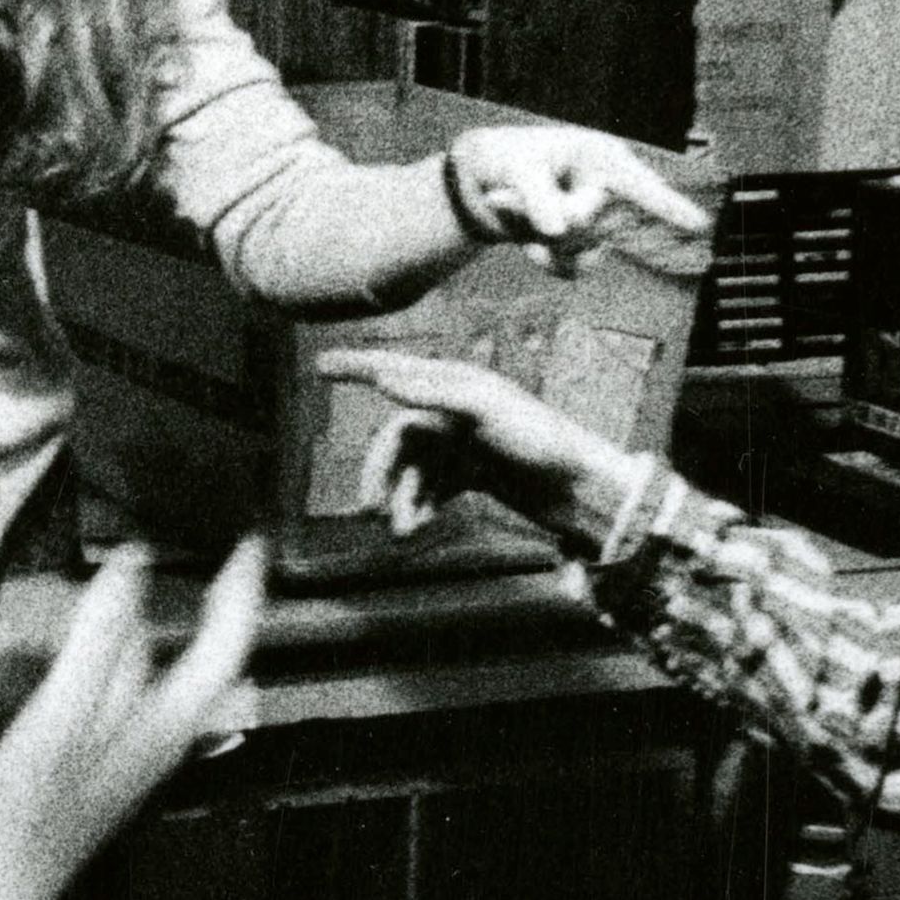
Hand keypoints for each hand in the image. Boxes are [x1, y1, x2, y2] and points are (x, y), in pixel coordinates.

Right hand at [0, 538, 268, 899]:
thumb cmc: (24, 821)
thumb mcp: (59, 714)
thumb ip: (100, 638)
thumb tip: (131, 565)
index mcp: (163, 725)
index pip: (226, 645)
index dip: (242, 591)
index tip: (246, 545)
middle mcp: (150, 735)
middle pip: (155, 648)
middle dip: (111, 609)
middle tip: (69, 588)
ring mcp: (114, 749)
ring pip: (109, 667)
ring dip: (65, 639)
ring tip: (9, 639)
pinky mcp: (78, 760)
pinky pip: (73, 693)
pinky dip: (43, 671)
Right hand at [318, 346, 631, 536]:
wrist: (581, 487)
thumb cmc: (542, 441)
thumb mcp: (488, 410)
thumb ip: (435, 394)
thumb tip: (383, 379)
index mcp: (458, 386)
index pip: (397, 371)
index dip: (357, 367)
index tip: (319, 367)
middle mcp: (456, 411)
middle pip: (399, 440)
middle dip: (381, 475)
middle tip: (368, 511)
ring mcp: (465, 444)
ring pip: (414, 470)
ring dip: (402, 499)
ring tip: (401, 532)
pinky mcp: (474, 473)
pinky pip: (433, 488)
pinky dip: (421, 506)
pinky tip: (416, 527)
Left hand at [444, 124, 714, 272]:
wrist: (486, 180)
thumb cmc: (510, 160)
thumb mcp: (519, 170)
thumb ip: (540, 199)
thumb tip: (560, 232)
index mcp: (603, 158)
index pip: (641, 186)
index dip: (670, 206)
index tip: (701, 224)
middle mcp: (606, 190)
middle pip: (591, 223)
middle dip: (549, 215)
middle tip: (508, 194)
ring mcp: (596, 220)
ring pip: (580, 249)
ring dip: (541, 237)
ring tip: (512, 208)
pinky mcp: (580, 246)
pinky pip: (572, 269)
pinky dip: (544, 259)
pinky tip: (526, 242)